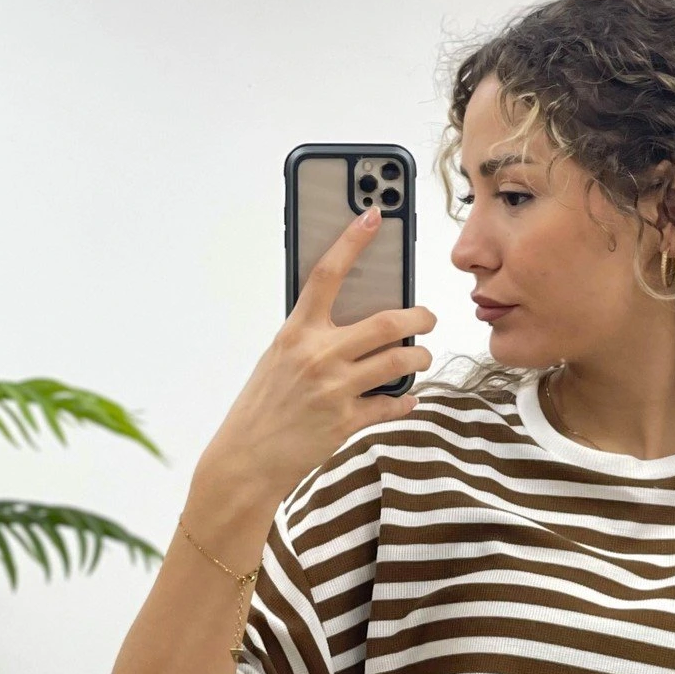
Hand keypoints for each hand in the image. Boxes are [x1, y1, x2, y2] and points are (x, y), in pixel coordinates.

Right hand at [202, 207, 437, 504]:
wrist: (246, 459)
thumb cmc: (263, 405)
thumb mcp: (279, 357)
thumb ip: (313, 335)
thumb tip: (355, 319)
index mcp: (296, 332)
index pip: (326, 274)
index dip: (351, 241)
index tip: (373, 214)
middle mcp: (318, 355)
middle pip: (387, 322)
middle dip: (420, 318)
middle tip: (427, 319)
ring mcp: (334, 389)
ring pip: (400, 362)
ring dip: (420, 358)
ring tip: (420, 357)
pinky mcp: (347, 422)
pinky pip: (394, 404)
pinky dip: (406, 400)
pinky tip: (406, 398)